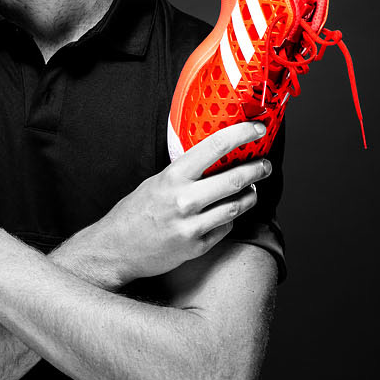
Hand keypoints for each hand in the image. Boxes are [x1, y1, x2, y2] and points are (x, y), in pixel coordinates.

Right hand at [84, 120, 271, 282]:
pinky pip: (225, 227)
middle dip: (257, 169)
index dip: (242, 134)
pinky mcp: (196, 246)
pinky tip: (225, 213)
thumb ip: (184, 173)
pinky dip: (230, 218)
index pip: (215, 146)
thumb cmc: (134, 213)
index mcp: (172, 177)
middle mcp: (184, 200)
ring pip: (237, 206)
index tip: (257, 129)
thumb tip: (216, 157)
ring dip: (250, 196)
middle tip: (264, 165)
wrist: (115, 250)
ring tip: (251, 190)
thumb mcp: (155, 183)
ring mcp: (191, 225)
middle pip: (236, 179)